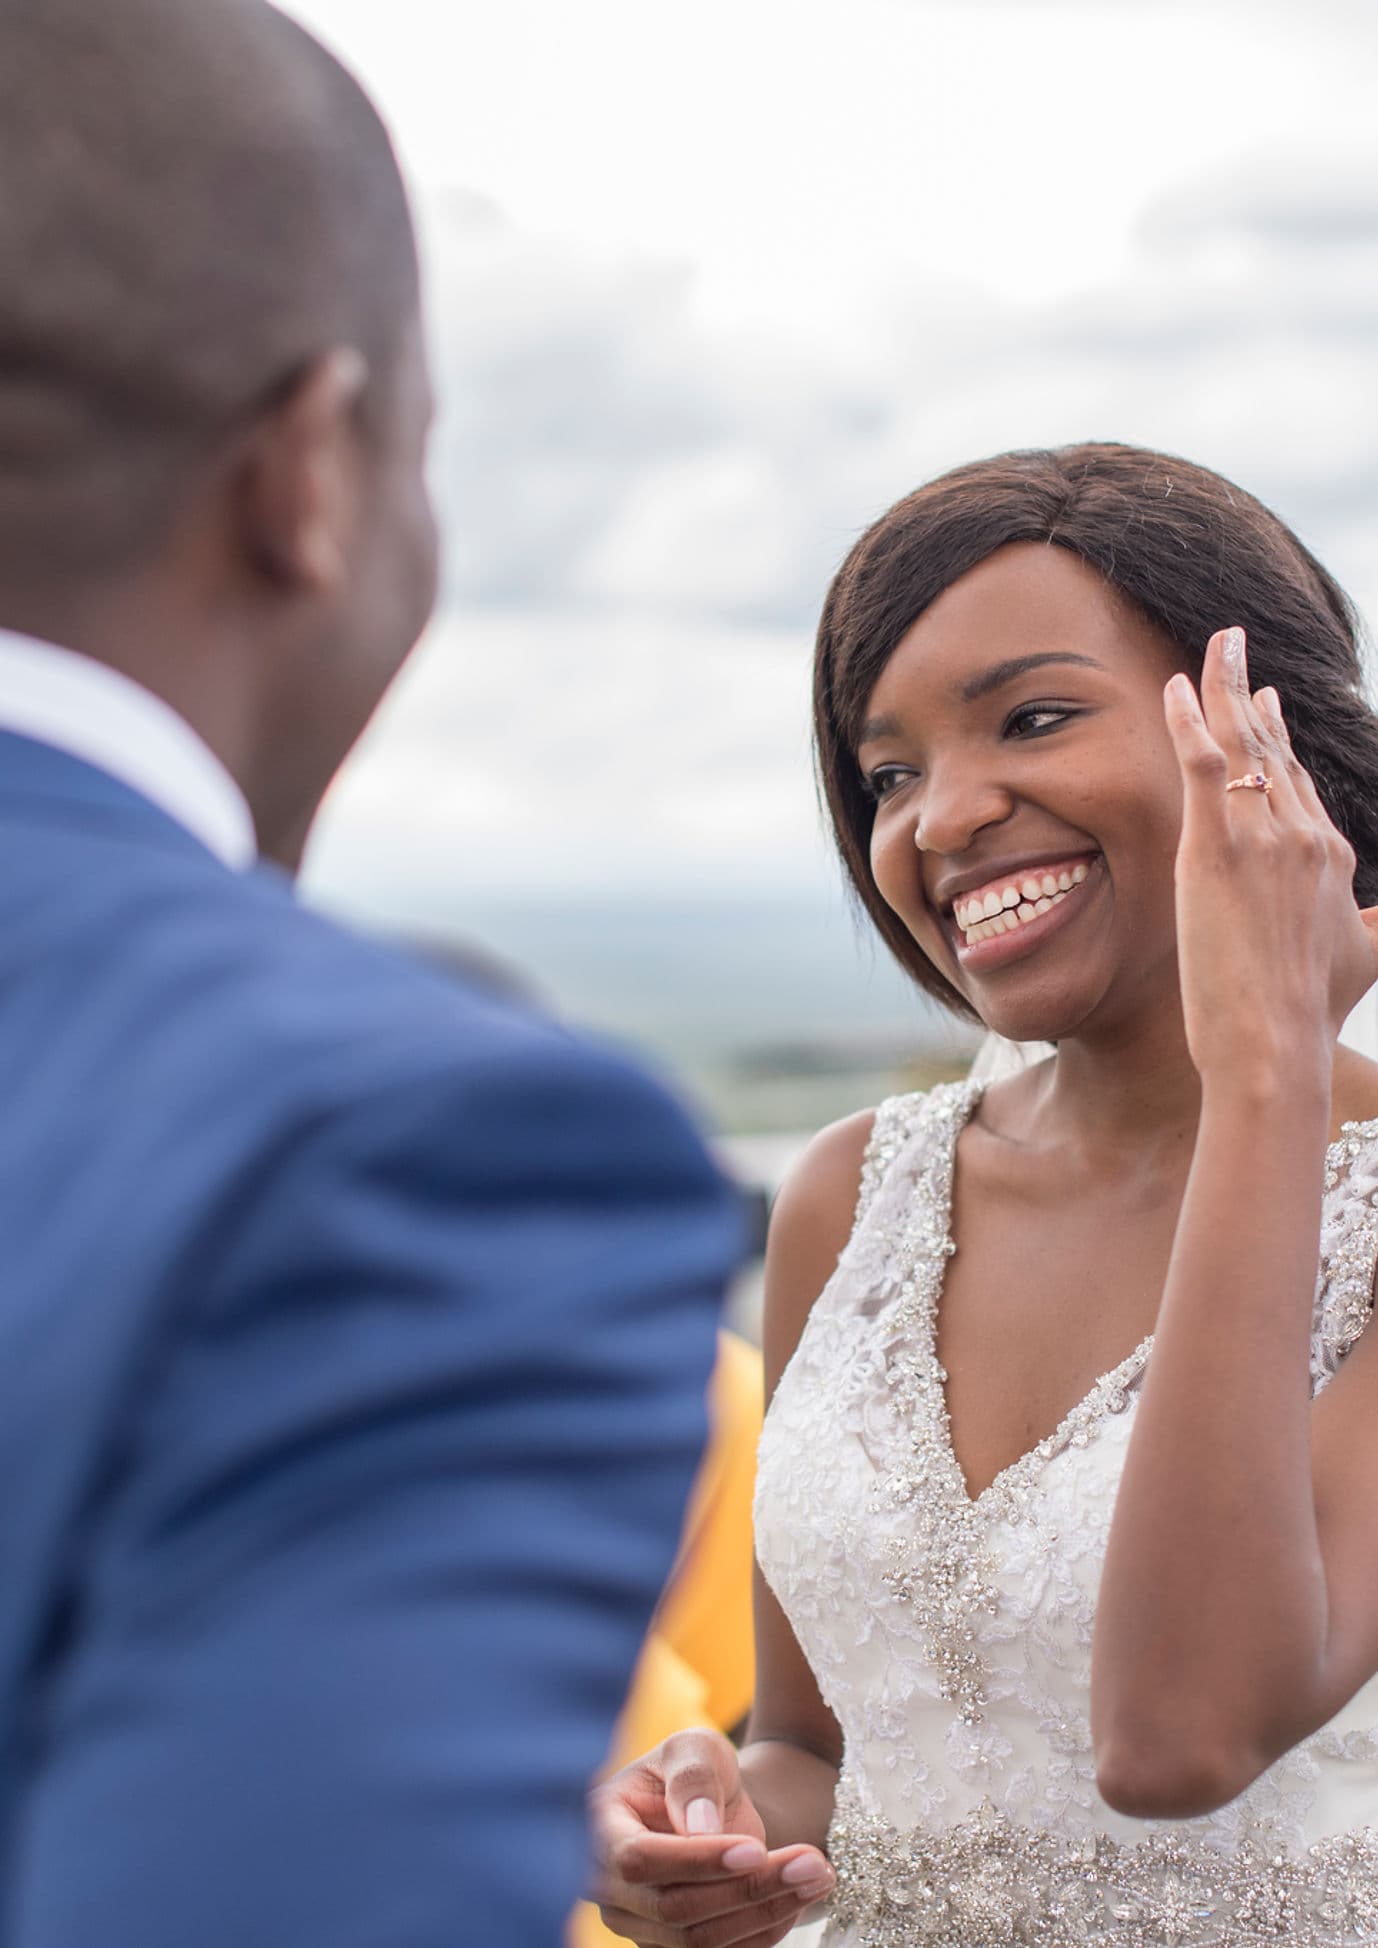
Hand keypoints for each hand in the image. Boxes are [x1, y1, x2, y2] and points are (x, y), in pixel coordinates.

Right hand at [589, 1728, 835, 1947]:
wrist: (709, 1802)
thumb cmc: (695, 1767)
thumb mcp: (695, 1747)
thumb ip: (693, 1776)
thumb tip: (700, 1829)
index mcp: (600, 1826)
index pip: (638, 1860)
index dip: (696, 1862)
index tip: (755, 1850)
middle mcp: (608, 1885)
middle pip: (673, 1909)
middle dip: (748, 1889)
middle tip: (812, 1861)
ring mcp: (637, 1924)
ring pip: (699, 1940)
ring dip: (766, 1911)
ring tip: (819, 1873)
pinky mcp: (670, 1946)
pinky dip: (764, 1930)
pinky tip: (800, 1895)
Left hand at [1163, 626, 1377, 1086]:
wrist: (1276, 1040)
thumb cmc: (1310, 1012)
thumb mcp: (1364, 958)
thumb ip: (1374, 927)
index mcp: (1331, 855)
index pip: (1299, 782)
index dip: (1278, 739)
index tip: (1265, 704)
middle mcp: (1303, 835)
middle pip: (1273, 751)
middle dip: (1251, 695)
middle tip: (1233, 651)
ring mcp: (1262, 837)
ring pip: (1242, 745)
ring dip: (1224, 688)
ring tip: (1216, 646)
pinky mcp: (1217, 848)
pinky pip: (1203, 764)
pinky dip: (1190, 720)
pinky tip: (1176, 686)